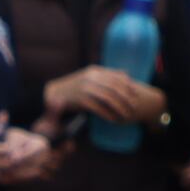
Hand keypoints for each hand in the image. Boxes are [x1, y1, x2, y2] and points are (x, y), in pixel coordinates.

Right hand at [45, 64, 169, 130]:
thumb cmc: (75, 88)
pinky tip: (113, 120)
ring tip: (125, 115)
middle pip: (115, 87)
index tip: (136, 95)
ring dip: (119, 107)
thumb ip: (106, 75)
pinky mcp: (80, 100)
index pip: (117, 77)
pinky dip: (107, 114)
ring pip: (108, 98)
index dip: (128, 86)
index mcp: (95, 71)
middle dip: (126, 98)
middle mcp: (91, 78)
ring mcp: (85, 88)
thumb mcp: (90, 77)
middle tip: (133, 107)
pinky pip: (98, 108)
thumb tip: (125, 73)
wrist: (53, 94)